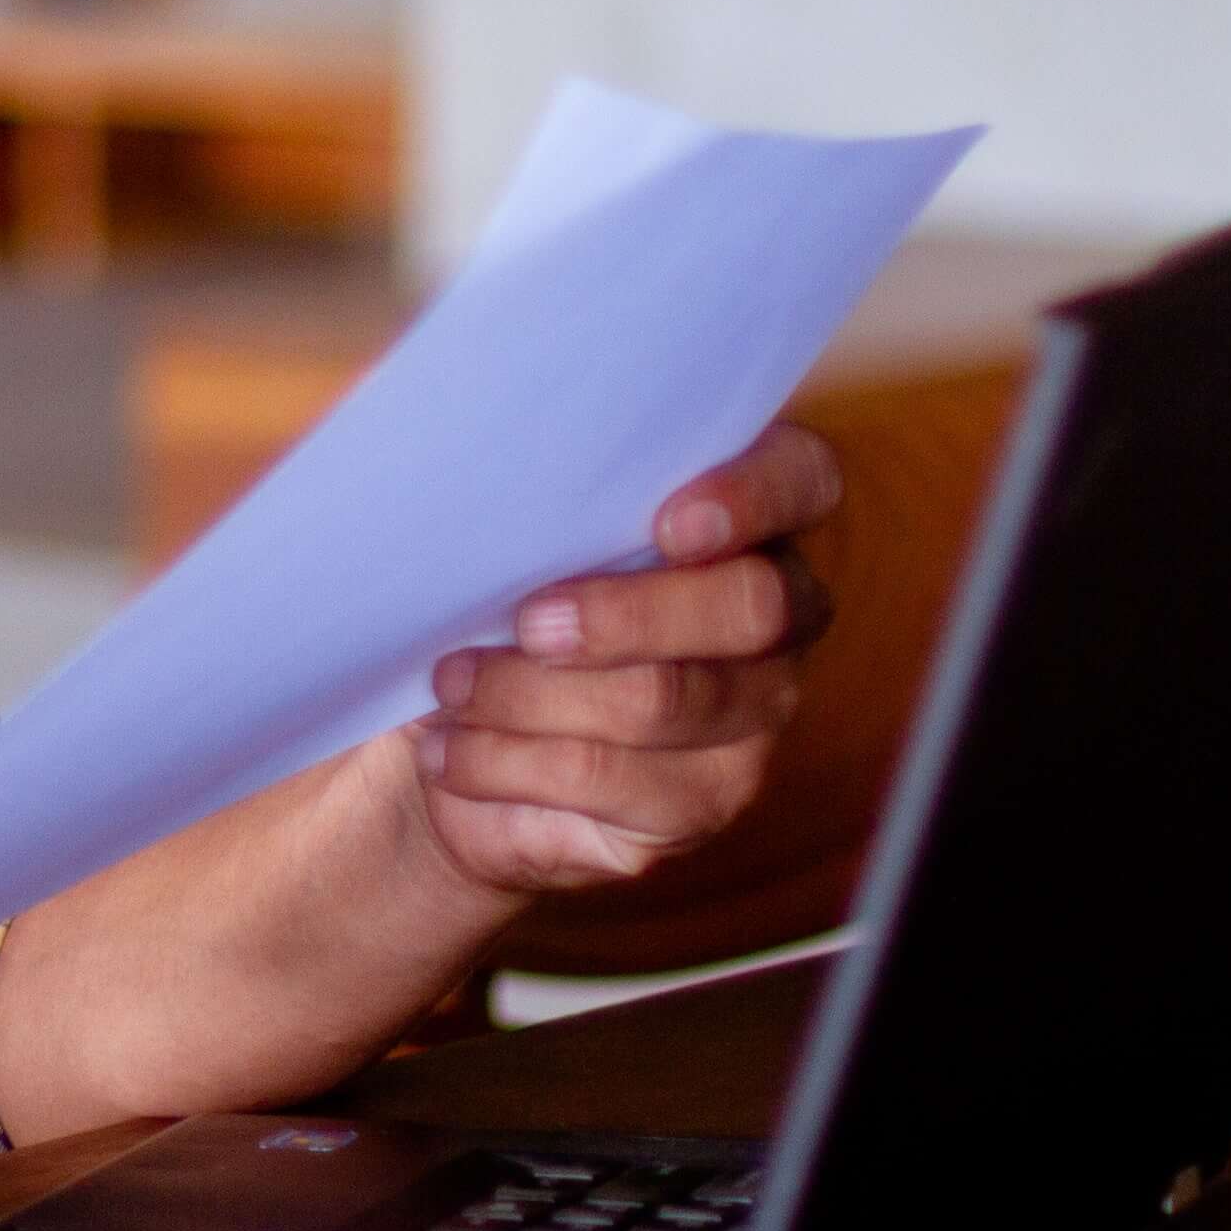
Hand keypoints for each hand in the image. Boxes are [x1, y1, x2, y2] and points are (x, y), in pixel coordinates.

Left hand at [399, 421, 840, 898]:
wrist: (453, 736)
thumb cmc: (487, 596)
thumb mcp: (491, 525)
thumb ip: (506, 475)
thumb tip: (429, 427)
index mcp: (747, 514)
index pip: (802, 480)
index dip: (754, 494)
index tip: (669, 521)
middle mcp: (777, 614)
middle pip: (750, 607)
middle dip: (625, 613)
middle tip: (526, 621)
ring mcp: (751, 717)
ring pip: (662, 700)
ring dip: (531, 692)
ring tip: (452, 683)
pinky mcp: (700, 804)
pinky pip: (608, 780)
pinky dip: (507, 761)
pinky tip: (449, 749)